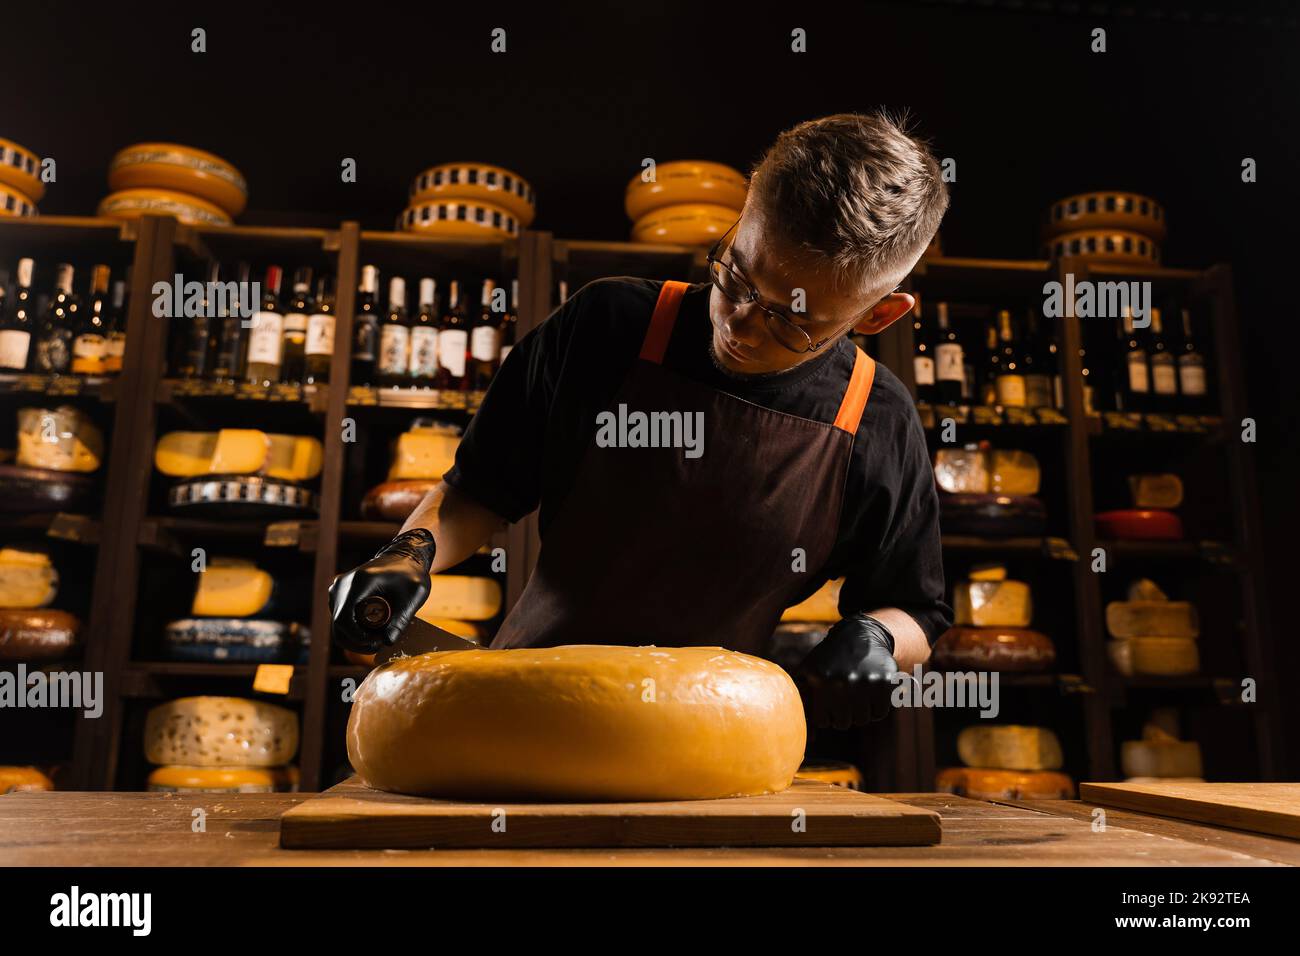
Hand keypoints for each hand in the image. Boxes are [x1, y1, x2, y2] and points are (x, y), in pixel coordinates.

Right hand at [329, 529, 435, 652]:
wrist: (402, 558)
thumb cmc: (410, 575)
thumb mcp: (414, 595)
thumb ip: (402, 618)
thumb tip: (388, 642)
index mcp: (358, 583)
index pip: (344, 619)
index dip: (358, 638)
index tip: (378, 641)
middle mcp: (342, 585)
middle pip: (338, 626)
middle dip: (357, 642)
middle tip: (380, 644)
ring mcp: (337, 590)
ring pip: (337, 625)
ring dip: (355, 638)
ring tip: (378, 638)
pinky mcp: (338, 595)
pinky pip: (340, 619)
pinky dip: (353, 630)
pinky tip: (371, 631)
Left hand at [793, 614, 897, 728]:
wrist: (860, 635)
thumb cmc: (829, 658)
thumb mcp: (808, 670)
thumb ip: (800, 695)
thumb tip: (806, 731)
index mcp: (821, 680)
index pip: (822, 722)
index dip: (825, 715)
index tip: (828, 705)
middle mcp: (843, 681)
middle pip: (843, 723)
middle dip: (842, 715)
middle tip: (844, 701)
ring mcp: (866, 681)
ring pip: (862, 719)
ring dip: (859, 712)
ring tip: (856, 695)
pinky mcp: (885, 681)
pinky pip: (880, 712)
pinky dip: (876, 708)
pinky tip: (870, 694)